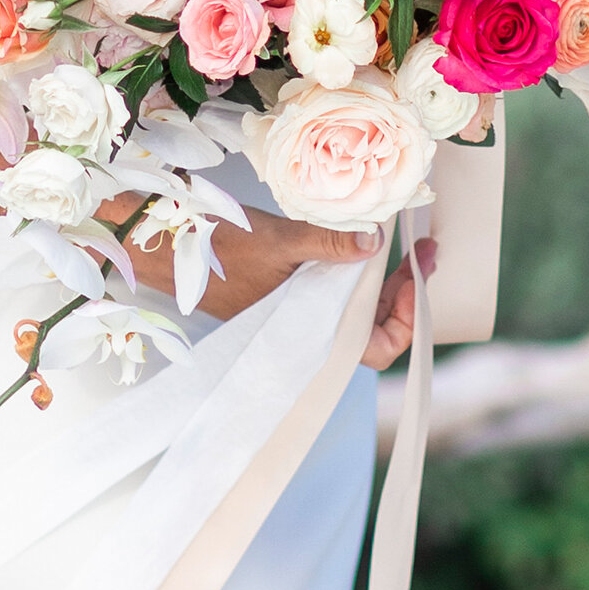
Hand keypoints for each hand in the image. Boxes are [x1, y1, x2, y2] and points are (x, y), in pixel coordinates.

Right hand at [117, 214, 435, 369]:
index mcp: (310, 331)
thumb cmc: (215, 250)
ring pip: (359, 307)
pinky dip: (360, 270)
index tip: (416, 277)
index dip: (407, 320)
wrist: (164, 244)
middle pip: (376, 326)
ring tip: (406, 243)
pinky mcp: (291, 293)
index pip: (378, 349)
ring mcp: (302, 312)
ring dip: (385, 280)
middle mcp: (310, 328)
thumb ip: (328, 242)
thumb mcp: (279, 240)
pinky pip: (339, 291)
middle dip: (405, 292)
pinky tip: (367, 242)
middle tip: (424, 250)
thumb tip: (374, 240)